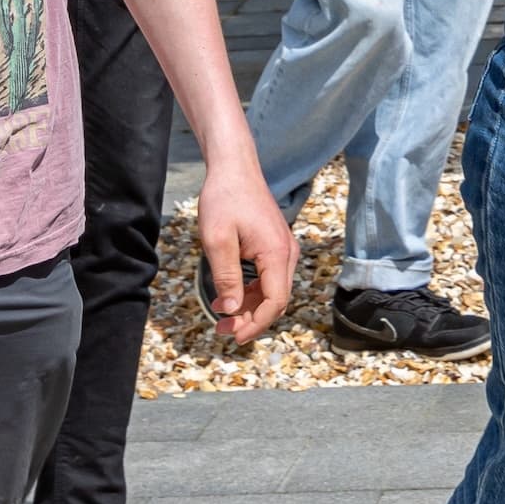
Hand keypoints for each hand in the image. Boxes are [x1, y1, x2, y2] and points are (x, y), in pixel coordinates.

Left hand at [197, 152, 297, 343]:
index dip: (256, 324)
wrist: (234, 167)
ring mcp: (282, 248)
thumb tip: (231, 310)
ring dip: (249, 307)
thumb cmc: (224, 198)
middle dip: (251, 319)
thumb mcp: (217, 240)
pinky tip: (228, 296)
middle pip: (276, 299)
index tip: (235, 336)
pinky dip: (250, 291)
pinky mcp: (274, 245)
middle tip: (222, 329)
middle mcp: (287, 253)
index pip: (274, 302)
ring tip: (221, 315)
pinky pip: (268, 277)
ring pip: (272, 290)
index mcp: (276, 253)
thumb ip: (226, 278)